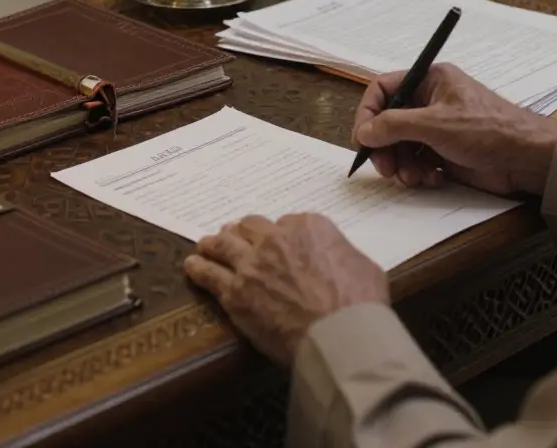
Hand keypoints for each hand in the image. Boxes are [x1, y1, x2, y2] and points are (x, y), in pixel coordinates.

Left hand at [183, 213, 387, 365]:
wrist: (339, 334)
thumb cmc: (360, 303)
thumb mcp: (364, 266)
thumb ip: (342, 254)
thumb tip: (338, 260)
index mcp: (309, 227)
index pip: (288, 222)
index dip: (282, 235)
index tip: (279, 244)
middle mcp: (276, 238)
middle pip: (251, 227)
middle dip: (244, 232)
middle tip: (237, 237)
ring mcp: (251, 264)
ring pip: (224, 244)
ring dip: (214, 243)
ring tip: (206, 245)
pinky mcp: (235, 292)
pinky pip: (209, 274)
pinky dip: (199, 268)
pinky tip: (192, 266)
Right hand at [353, 63, 556, 195]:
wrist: (527, 159)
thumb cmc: (489, 129)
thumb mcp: (436, 124)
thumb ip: (395, 126)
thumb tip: (364, 132)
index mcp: (430, 80)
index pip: (384, 89)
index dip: (368, 113)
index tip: (363, 138)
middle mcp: (431, 101)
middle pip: (389, 122)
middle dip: (385, 147)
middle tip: (385, 168)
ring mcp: (437, 128)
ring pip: (401, 146)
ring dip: (402, 165)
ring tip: (414, 177)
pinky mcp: (445, 152)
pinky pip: (417, 162)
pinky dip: (418, 173)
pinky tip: (432, 179)